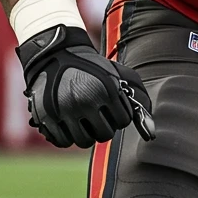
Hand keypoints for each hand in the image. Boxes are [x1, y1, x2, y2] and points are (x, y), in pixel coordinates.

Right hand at [16, 25, 154, 147]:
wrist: (54, 55)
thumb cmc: (91, 68)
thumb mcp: (116, 75)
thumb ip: (137, 98)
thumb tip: (151, 134)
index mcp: (107, 89)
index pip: (123, 121)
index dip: (118, 116)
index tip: (110, 108)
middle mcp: (86, 100)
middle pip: (104, 135)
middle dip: (103, 126)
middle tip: (96, 115)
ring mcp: (65, 110)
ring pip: (84, 141)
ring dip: (85, 133)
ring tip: (82, 119)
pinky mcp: (47, 117)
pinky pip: (63, 142)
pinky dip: (66, 136)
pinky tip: (67, 122)